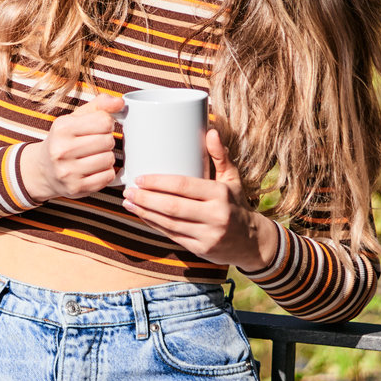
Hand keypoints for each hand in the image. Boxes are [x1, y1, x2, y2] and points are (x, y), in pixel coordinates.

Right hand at [25, 95, 123, 201]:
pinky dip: (106, 172)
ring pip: (109, 159)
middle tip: (97, 143)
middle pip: (108, 141)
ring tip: (95, 155)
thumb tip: (120, 102)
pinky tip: (95, 169)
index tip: (99, 127)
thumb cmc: (65, 140)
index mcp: (62, 128)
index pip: (104, 121)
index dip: (107, 123)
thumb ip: (99, 105)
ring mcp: (68, 172)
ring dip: (107, 157)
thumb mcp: (76, 118)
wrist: (44, 170)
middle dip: (107, 140)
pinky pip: (108, 177)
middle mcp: (62, 150)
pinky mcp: (76, 188)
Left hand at [122, 125, 278, 273]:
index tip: (140, 178)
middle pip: (172, 206)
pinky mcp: (200, 249)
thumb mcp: (232, 179)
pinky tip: (142, 216)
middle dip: (146, 199)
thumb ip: (220, 156)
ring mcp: (207, 235)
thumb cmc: (236, 204)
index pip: (183, 186)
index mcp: (220, 194)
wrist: (251, 242)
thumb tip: (211, 131)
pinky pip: (172, 235)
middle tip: (129, 190)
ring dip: (145, 213)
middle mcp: (215, 215)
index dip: (158, 182)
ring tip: (129, 202)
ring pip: (169, 223)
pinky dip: (154, 225)